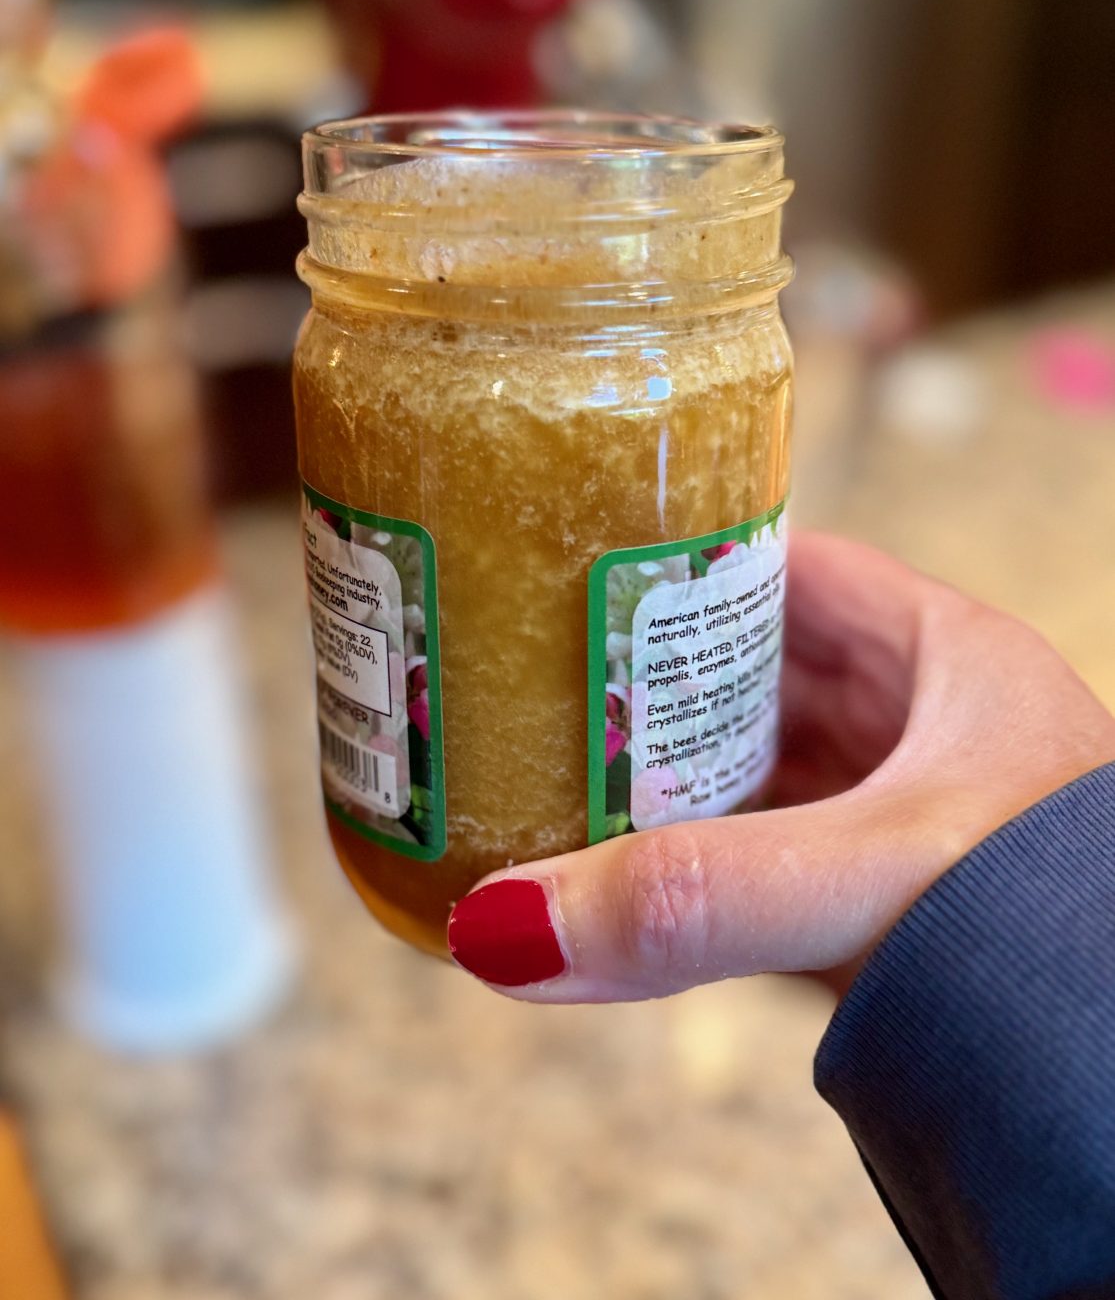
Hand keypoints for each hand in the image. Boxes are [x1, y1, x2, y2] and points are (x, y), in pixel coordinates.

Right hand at [447, 533, 1114, 1000]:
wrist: (1110, 1079)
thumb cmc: (1067, 932)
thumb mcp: (873, 873)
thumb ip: (700, 896)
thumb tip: (514, 919)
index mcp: (944, 658)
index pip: (789, 566)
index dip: (686, 557)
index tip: (579, 567)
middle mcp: (919, 729)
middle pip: (753, 675)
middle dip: (649, 682)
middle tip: (537, 686)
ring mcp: (899, 824)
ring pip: (752, 777)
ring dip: (664, 785)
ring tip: (550, 778)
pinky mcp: (881, 917)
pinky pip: (761, 873)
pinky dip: (691, 879)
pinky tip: (615, 891)